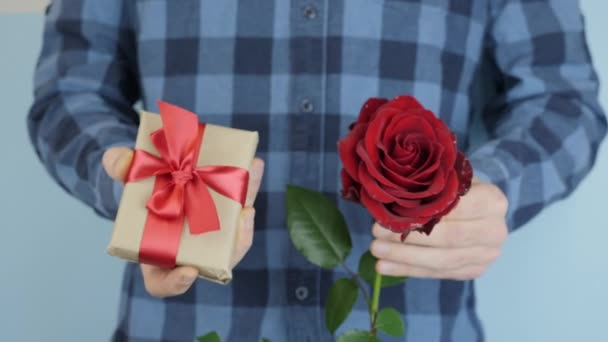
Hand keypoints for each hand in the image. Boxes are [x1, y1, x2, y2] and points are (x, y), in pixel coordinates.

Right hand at [102, 147, 264, 296]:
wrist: (161, 182)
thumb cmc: (142, 194)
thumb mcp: (130, 183)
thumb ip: (123, 172)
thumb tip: (115, 158)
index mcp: (158, 258)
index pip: (165, 283)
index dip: (177, 282)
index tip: (189, 271)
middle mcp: (191, 253)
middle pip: (215, 258)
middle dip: (233, 241)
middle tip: (243, 216)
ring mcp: (213, 236)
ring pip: (235, 231)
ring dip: (247, 207)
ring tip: (250, 178)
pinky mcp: (229, 215)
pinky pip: (242, 205)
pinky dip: (249, 186)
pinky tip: (254, 164)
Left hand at [370, 178, 507, 279]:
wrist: (481, 208)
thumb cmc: (458, 187)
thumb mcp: (450, 176)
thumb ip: (431, 184)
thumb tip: (392, 192)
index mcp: (494, 202)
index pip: (456, 209)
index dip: (423, 214)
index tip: (391, 215)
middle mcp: (495, 231)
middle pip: (448, 239)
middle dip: (408, 239)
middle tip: (376, 235)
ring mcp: (486, 255)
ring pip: (441, 261)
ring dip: (404, 258)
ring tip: (376, 252)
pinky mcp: (473, 271)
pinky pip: (436, 273)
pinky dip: (407, 270)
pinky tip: (384, 266)